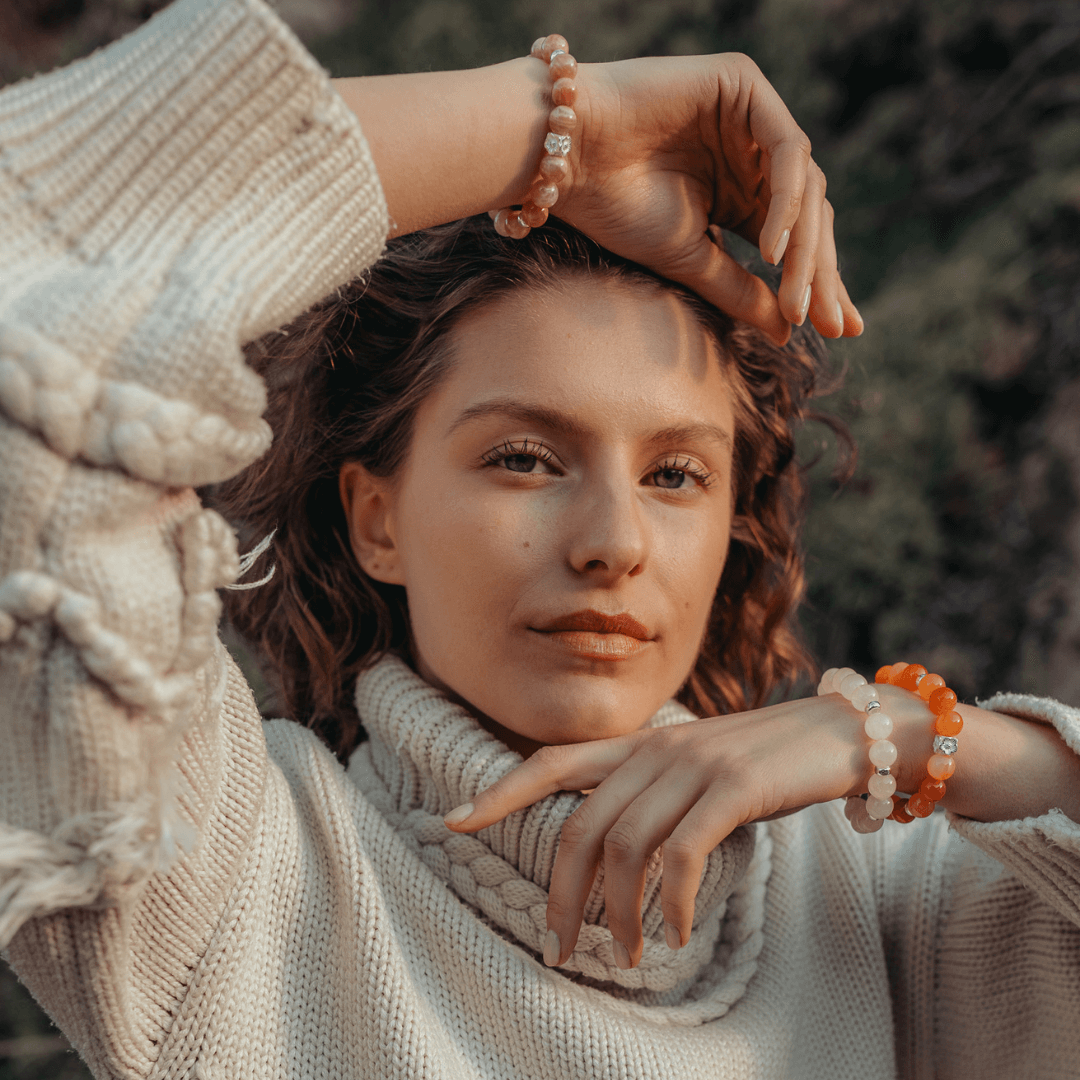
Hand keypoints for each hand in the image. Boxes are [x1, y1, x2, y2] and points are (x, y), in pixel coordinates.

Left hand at [443, 695, 867, 968]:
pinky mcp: (734, 788)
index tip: (454, 821)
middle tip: (558, 947)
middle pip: (581, 826)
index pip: (552, 761)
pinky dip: (670, 903)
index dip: (500, 791)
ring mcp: (694, 765)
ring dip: (616, 913)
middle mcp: (656, 748)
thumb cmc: (765, 760)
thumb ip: (653, 789)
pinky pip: (681, 855)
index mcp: (640, 742)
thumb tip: (611, 849)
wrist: (845, 733)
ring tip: (622, 955)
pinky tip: (673, 934)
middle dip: (560, 894)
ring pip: (625, 848)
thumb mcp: (698, 767)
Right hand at [559, 53, 861, 344]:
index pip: (792, 241)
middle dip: (823, 273)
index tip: (839, 333)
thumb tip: (789, 332)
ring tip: (797, 299)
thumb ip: (742, 291)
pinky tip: (772, 250)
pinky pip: (787, 149)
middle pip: (809, 215)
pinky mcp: (743, 84)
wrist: (565, 158)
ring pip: (806, 187)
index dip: (817, 285)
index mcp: (737, 192)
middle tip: (833, 324)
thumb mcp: (689, 261)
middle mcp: (749, 153)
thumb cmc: (615, 208)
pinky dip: (787, 201)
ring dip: (806, 249)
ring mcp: (750, 116)